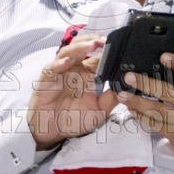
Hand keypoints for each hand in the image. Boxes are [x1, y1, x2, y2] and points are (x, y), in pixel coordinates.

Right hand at [28, 33, 118, 149]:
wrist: (53, 133)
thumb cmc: (74, 119)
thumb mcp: (99, 111)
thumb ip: (111, 98)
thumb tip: (127, 86)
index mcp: (87, 74)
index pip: (97, 56)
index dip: (106, 50)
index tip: (118, 46)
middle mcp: (73, 70)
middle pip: (81, 47)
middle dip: (93, 41)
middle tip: (105, 40)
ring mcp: (59, 74)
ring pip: (67, 53)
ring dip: (79, 47)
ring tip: (92, 44)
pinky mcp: (46, 81)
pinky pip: (50, 69)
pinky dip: (58, 64)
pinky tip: (67, 62)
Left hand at [118, 53, 173, 164]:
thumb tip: (163, 66)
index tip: (163, 56)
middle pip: (168, 92)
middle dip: (146, 84)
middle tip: (129, 78)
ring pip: (157, 110)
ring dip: (137, 102)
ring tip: (123, 95)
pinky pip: (155, 124)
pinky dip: (141, 116)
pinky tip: (132, 110)